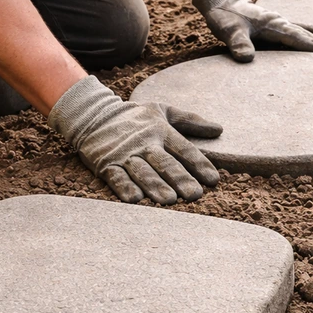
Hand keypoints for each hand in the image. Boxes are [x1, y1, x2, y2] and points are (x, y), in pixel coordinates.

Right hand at [49, 76, 220, 204]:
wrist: (92, 115)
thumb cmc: (133, 117)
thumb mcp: (162, 111)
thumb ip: (190, 120)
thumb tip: (219, 130)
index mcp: (160, 131)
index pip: (183, 149)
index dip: (198, 164)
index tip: (212, 180)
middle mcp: (144, 143)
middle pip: (164, 163)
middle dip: (179, 179)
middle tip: (193, 195)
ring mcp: (124, 155)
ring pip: (142, 172)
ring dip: (155, 186)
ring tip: (169, 201)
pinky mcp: (106, 164)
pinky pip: (116, 177)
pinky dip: (124, 187)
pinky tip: (134, 199)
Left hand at [193, 0, 312, 61]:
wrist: (220, 2)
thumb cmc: (225, 16)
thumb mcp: (229, 31)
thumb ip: (238, 44)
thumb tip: (247, 59)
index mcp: (274, 25)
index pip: (298, 38)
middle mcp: (279, 24)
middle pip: (306, 36)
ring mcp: (276, 26)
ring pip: (301, 36)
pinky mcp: (271, 29)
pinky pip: (291, 38)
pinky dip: (303, 43)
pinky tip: (307, 49)